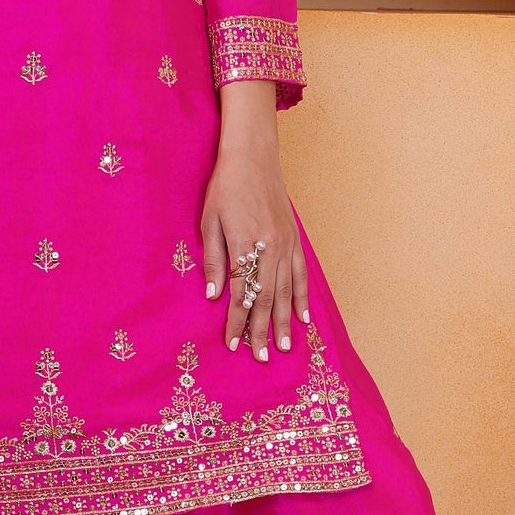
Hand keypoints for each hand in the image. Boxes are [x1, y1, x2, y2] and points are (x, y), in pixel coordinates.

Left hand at [200, 79, 307, 360]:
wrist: (253, 156)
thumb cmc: (224, 187)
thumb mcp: (209, 222)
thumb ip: (213, 259)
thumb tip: (213, 295)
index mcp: (245, 244)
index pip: (240, 293)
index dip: (236, 321)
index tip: (233, 344)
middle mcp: (270, 248)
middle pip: (267, 297)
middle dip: (263, 330)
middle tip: (262, 357)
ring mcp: (286, 244)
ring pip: (287, 291)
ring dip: (285, 321)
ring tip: (285, 347)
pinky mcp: (295, 239)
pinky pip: (301, 274)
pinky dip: (303, 297)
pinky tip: (304, 317)